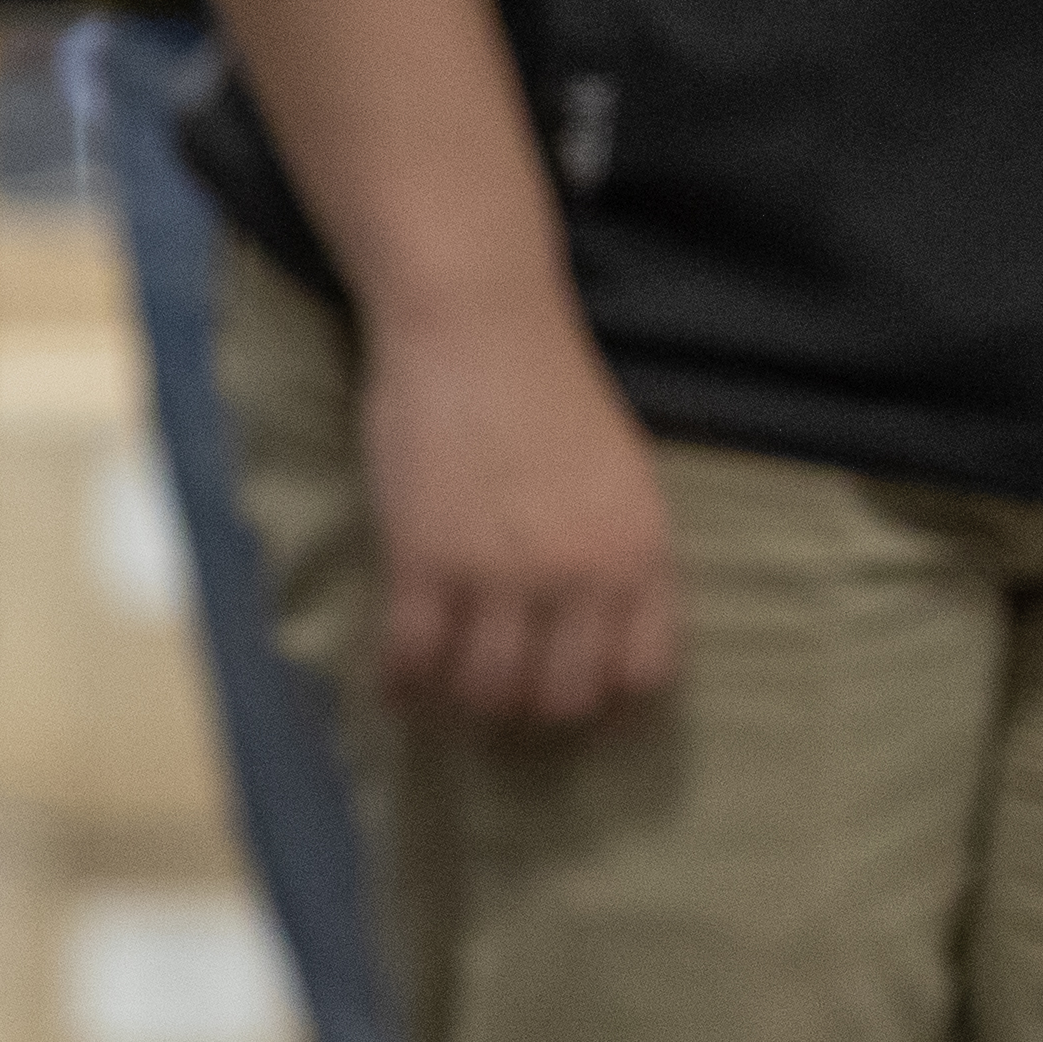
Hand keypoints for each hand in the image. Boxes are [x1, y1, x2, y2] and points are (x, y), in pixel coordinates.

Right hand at [359, 300, 679, 729]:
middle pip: (562, 699)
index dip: (609, 702)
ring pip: (487, 692)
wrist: (480, 329)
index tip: (576, 700)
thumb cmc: (551, 391)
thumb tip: (592, 629)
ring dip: (464, 704)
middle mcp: (581, 572)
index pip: (644, 672)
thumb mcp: (622, 476)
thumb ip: (618, 552)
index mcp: (640, 548)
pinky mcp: (426, 563)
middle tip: (502, 697)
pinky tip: (398, 685)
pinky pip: (413, 661)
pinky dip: (402, 685)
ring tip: (447, 691)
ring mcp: (501, 572)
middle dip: (531, 712)